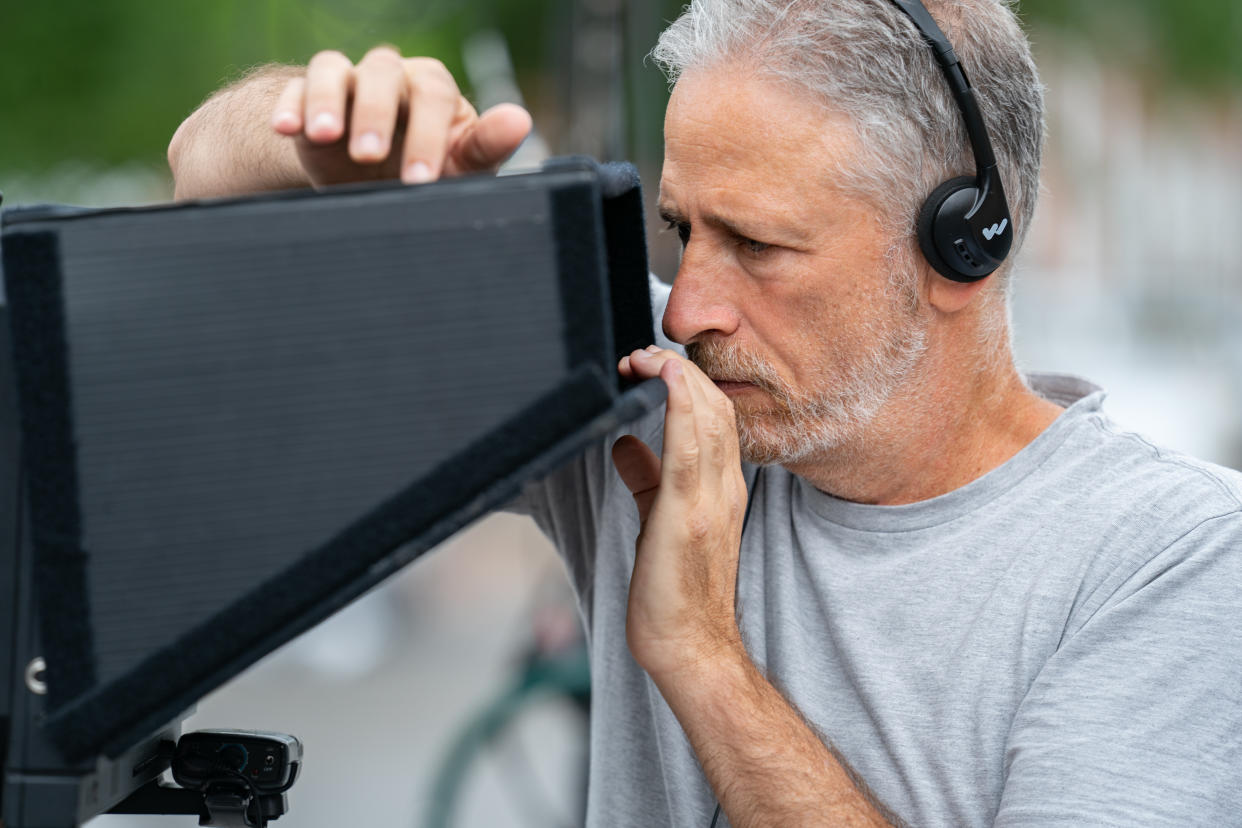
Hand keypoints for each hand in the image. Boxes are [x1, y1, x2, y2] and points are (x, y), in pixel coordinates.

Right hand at [269, 47, 531, 186]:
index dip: (427, 135)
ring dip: (327, 100)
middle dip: (375, 115)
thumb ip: (486, 146)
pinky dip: (290, 106)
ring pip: (333, 68)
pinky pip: (294, 88)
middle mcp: (391, 76)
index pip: (433, 96)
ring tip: (325, 137)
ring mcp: (347, 82)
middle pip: (383, 74)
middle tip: (369, 158)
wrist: (371, 182)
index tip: (420, 178)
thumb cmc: (426, 171)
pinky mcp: (307, 97)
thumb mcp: (458, 167)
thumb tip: (520, 119)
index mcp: (433, 88)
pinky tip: (286, 130)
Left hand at [612, 347, 749, 680]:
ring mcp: (711, 500)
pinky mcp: (687, 516)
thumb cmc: (675, 592)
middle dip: (680, 369)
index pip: (715, 414)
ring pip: (708, 417)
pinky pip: (690, 448)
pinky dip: (680, 405)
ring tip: (645, 356)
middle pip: (716, 406)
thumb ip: (646, 478)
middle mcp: (725, 487)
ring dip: (677, 377)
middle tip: (640, 353)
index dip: (686, 379)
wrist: (689, 648)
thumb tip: (623, 444)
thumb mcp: (660, 519)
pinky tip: (664, 377)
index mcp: (721, 487)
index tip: (651, 364)